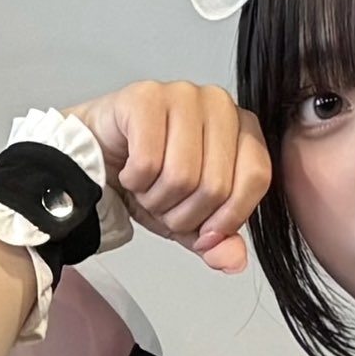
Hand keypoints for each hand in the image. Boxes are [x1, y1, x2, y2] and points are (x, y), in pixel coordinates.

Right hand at [68, 84, 271, 269]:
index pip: (256, 177)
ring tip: (145, 188)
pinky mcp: (146, 97)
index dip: (228, 218)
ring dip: (155, 199)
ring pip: (181, 176)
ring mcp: (182, 94)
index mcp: (242, 128)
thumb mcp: (189, 220)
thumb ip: (217, 242)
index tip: (204, 234)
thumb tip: (234, 261)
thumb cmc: (150, 179)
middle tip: (163, 205)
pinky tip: (129, 172)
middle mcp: (219, 103)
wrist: (98, 159)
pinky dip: (134, 181)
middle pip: (216, 184)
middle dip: (183, 214)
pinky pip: (148, 162)